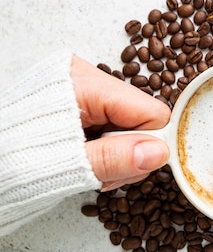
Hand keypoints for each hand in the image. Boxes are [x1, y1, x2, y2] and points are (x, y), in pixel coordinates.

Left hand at [70, 56, 170, 190]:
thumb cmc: (8, 157)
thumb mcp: (61, 164)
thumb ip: (111, 158)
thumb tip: (158, 152)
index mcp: (84, 84)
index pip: (152, 112)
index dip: (153, 144)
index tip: (137, 167)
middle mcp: (87, 77)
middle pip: (143, 118)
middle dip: (131, 153)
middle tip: (103, 175)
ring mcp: (84, 88)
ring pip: (129, 124)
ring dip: (117, 155)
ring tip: (89, 170)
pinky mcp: (81, 100)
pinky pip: (112, 124)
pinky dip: (106, 147)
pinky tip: (87, 160)